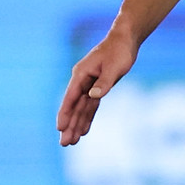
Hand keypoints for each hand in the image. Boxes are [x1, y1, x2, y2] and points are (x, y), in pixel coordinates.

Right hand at [58, 30, 139, 145]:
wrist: (125, 40)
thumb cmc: (119, 51)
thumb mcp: (114, 67)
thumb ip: (104, 82)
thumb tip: (93, 96)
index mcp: (81, 74)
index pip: (71, 98)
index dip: (65, 114)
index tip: (60, 128)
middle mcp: (82, 81)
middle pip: (73, 107)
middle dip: (69, 125)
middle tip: (64, 143)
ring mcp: (89, 85)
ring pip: (81, 108)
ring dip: (76, 124)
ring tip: (70, 142)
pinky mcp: (98, 87)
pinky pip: (90, 106)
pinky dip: (87, 117)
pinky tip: (83, 130)